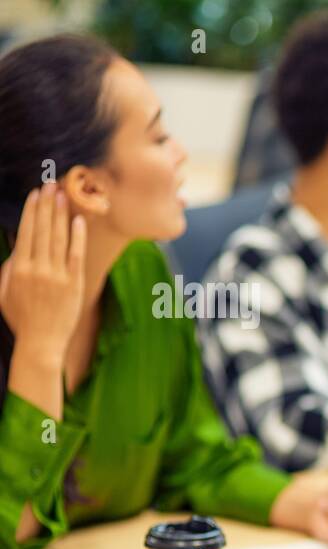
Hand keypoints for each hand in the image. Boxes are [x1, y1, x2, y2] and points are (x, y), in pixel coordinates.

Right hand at [0, 183, 86, 358]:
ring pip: (58, 238)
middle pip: (41, 230)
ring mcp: (56, 276)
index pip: (25, 232)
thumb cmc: (21, 319)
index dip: (31, 211)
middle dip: (46, 205)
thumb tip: (17, 249)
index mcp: (17, 268)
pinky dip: (77, 237)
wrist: (41, 343)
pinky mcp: (74, 284)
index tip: (35, 194)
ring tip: (63, 195)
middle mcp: (36, 269)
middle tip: (50, 184)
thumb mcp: (4, 292)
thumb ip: (9, 269)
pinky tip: (79, 220)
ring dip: (60, 215)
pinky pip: (76, 255)